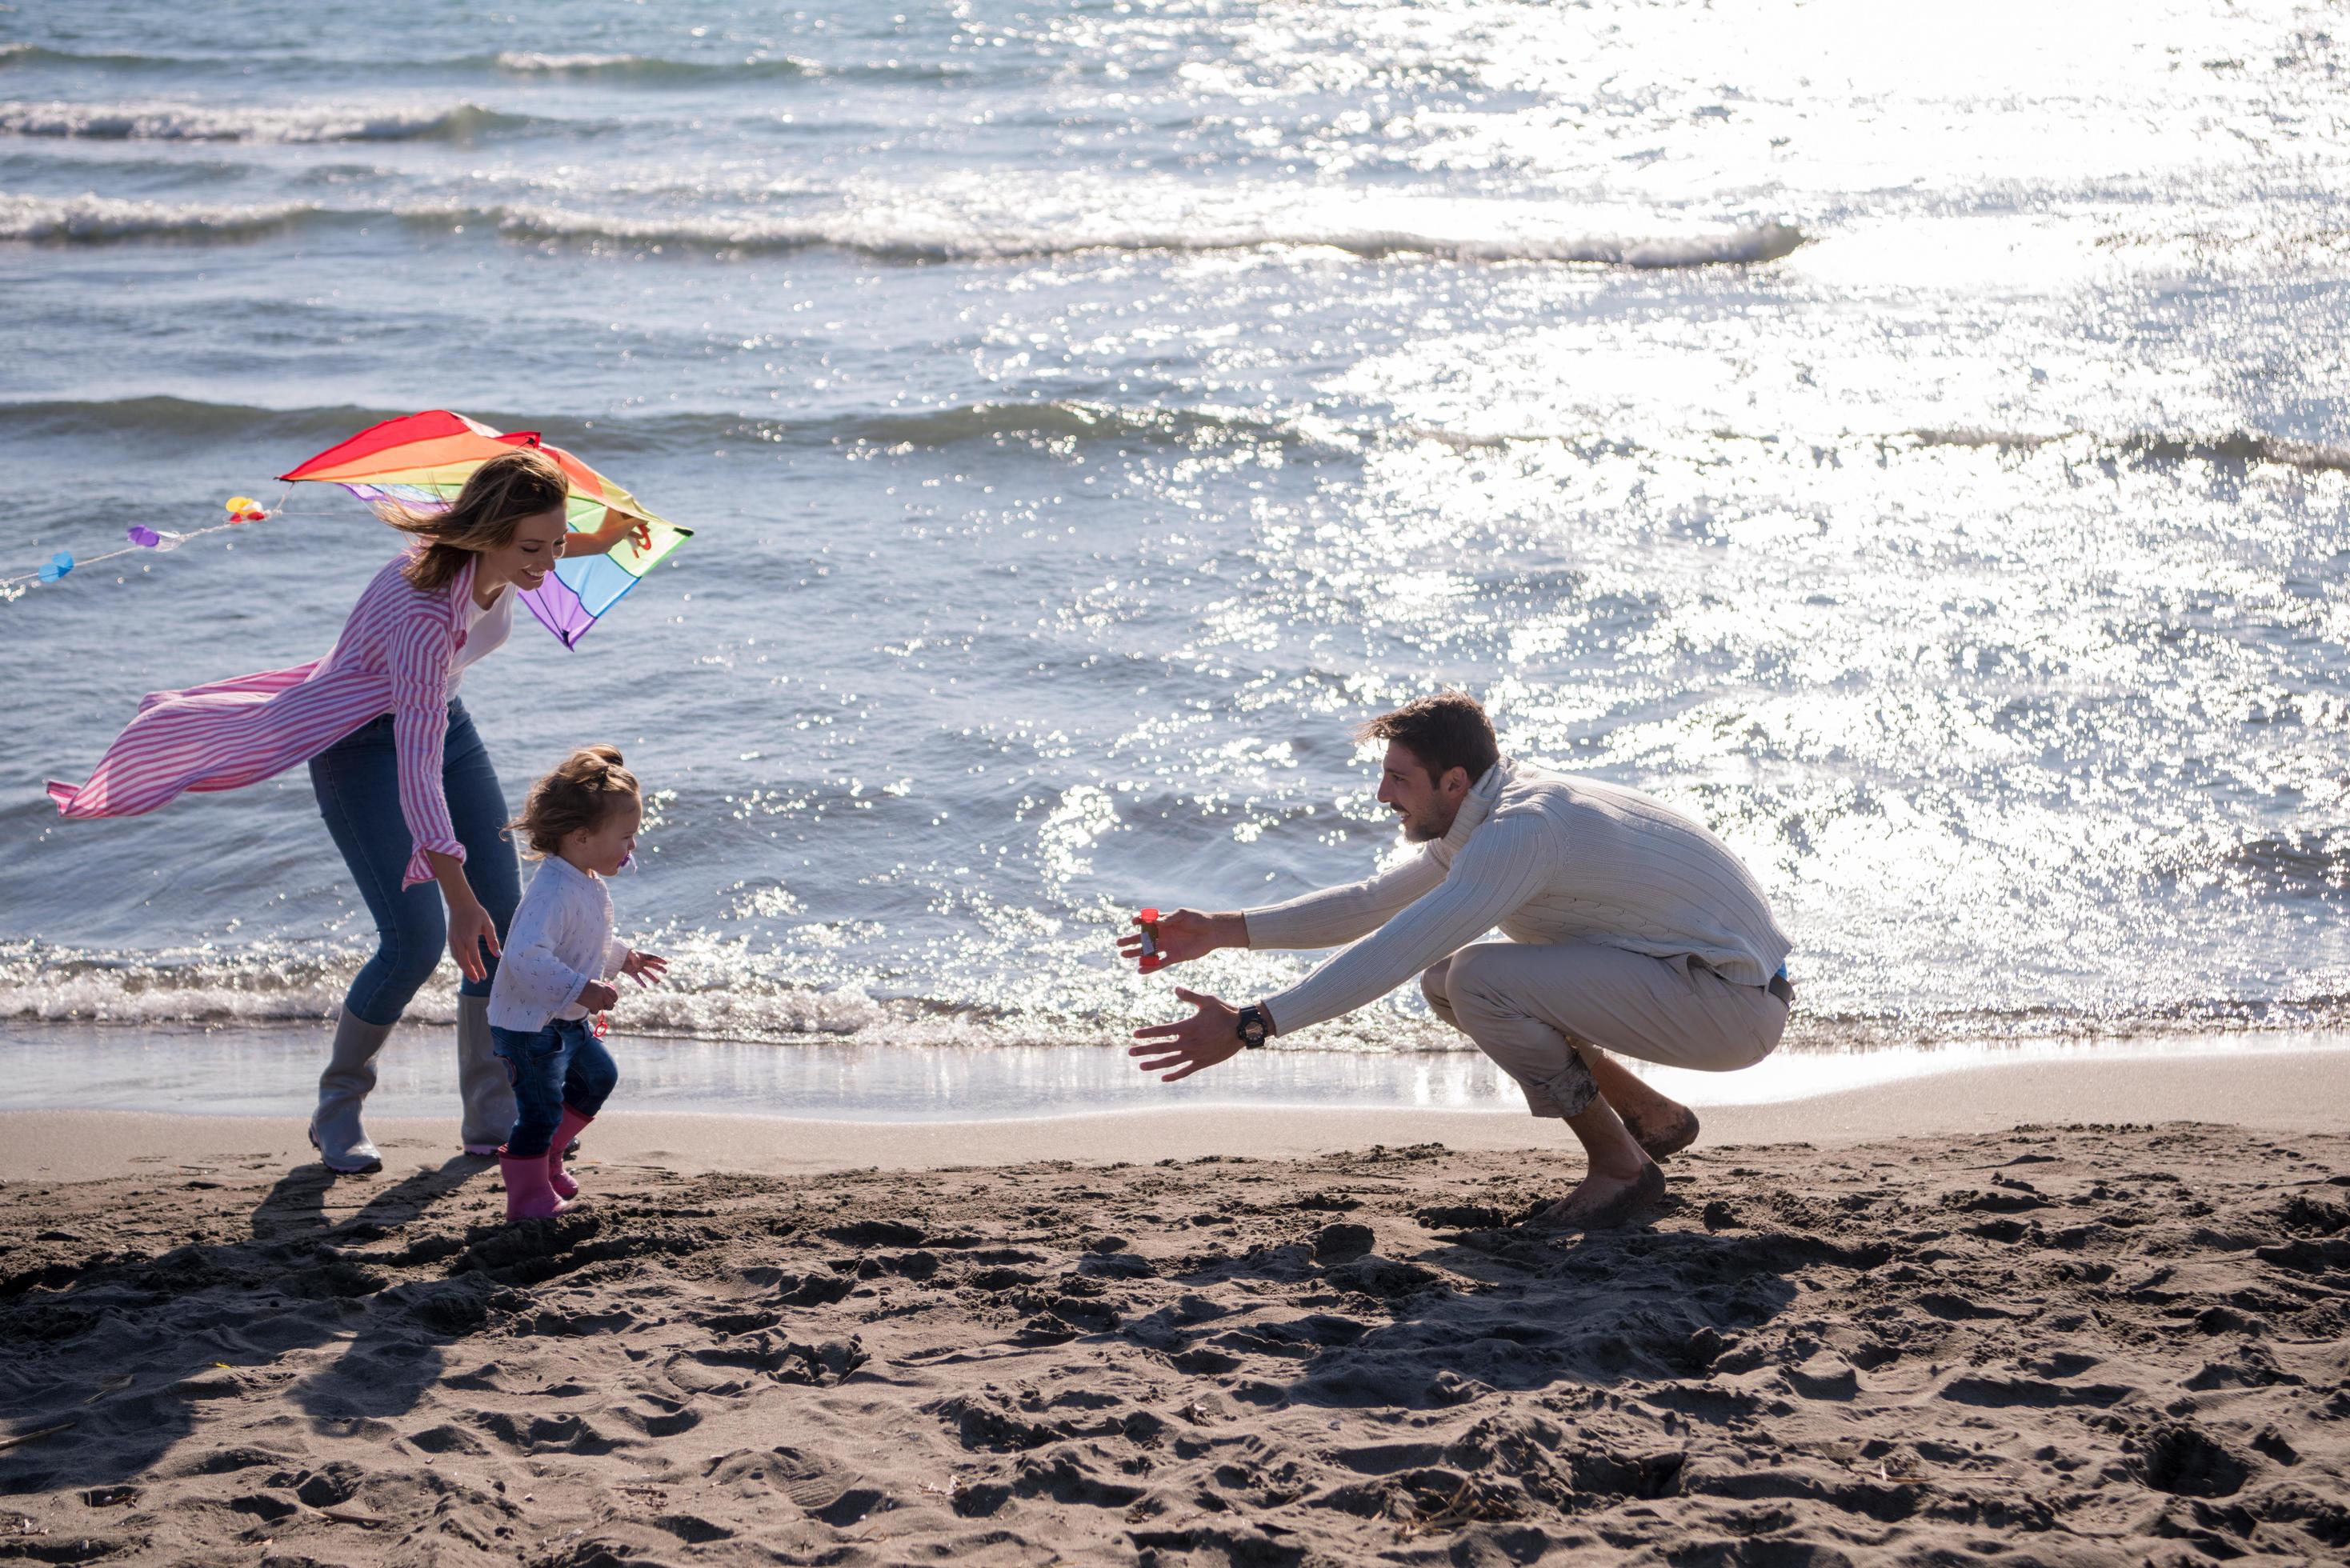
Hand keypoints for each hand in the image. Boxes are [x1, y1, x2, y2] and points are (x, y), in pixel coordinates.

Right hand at [445, 898, 501, 984]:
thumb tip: (498, 955)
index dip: (479, 968)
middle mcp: (459, 940)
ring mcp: (453, 940)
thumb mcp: (488, 925)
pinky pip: (455, 953)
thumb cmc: (477, 913)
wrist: (460, 903)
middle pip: (464, 961)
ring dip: (465, 969)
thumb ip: (492, 940)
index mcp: (469, 937)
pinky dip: (460, 961)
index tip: (484, 977)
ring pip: (458, 959)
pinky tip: (465, 965)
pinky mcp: (450, 939)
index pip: (474, 958)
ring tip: (472, 976)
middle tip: (477, 981)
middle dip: (471, 973)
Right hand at [578, 979, 620, 1011]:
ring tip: (592, 1004)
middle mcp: (603, 993)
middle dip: (608, 1007)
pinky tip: (590, 1008)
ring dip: (597, 1008)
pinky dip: (593, 1011)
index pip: (615, 996)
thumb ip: (605, 990)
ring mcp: (598, 999)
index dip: (613, 1000)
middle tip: (604, 1007)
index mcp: (606, 987)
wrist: (575, 987)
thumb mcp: (597, 984)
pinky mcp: (593, 1005)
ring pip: (602, 1008)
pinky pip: (596, 1011)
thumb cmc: (586, 985)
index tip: (611, 1002)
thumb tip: (612, 999)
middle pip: (611, 1004)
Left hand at [604, 508, 651, 552]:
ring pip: (629, 522)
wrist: (600, 543)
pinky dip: (632, 532)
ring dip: (637, 527)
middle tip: (647, 524)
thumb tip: (646, 518)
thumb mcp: (627, 525)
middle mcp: (614, 513)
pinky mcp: (615, 528)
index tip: (646, 515)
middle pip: (630, 515)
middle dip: (639, 521)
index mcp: (615, 508)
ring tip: (647, 531)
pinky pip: (626, 528)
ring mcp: (614, 521)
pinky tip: (640, 537)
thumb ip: (638, 520)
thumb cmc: (613, 532)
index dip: (639, 511)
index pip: (630, 507)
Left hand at [622, 949, 667, 986]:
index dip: (659, 960)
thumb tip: (638, 966)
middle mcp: (641, 962)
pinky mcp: (631, 972)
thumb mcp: (630, 954)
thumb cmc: (623, 953)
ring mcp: (637, 968)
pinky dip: (641, 982)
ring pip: (646, 973)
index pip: (653, 958)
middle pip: (652, 966)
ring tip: (658, 982)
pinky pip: (637, 978)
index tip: (666, 963)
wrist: (615, 957)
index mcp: (642, 956)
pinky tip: (645, 987)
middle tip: (665, 972)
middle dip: (659, 968)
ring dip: (652, 977)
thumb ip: (635, 959)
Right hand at [1116, 908, 1241, 967]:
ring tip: (1123, 955)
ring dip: (1136, 954)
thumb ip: (1170, 918)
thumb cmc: (1197, 919)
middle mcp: (1162, 935)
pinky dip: (1150, 968)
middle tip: (1118, 943)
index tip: (1133, 922)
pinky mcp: (1173, 957)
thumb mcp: (1183, 914)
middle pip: (1143, 938)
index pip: (1147, 922)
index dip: (1139, 921)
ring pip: (1148, 951)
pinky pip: (1159, 963)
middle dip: (1130, 940)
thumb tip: (1156, 922)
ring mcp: (1167, 947)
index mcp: (1163, 922)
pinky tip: (1140, 970)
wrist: (1211, 933)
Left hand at [1129, 987, 1243, 1081]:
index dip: (1147, 1033)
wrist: (1243, 1029)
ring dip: (1155, 1064)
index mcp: (1187, 1027)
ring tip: (1141, 1066)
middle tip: (1130, 1052)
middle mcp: (1188, 1043)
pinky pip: (1186, 1071)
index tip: (1134, 1035)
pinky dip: (1174, 1075)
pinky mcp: (1203, 1062)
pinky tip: (1164, 1078)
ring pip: (1170, 1062)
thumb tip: (1175, 989)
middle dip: (1144, 1050)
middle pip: (1162, 1048)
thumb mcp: (1207, 1000)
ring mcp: (1195, 1054)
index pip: (1162, 1031)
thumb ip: (1190, 996)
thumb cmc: (1225, 1012)